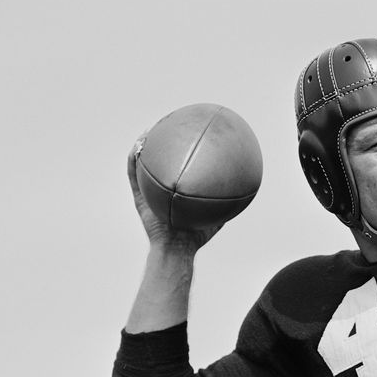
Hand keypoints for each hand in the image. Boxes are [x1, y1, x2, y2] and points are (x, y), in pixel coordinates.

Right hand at [127, 132, 220, 251]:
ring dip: (143, 148)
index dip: (180, 155)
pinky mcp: (139, 198)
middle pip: (160, 165)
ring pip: (142, 166)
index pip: (178, 171)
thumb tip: (243, 194)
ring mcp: (149, 193)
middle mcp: (162, 191)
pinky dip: (133, 161)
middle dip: (161, 147)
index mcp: (178, 194)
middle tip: (167, 129)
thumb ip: (227, 205)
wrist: (176, 246)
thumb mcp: (216, 217)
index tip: (186, 138)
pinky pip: (133, 176)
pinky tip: (137, 147)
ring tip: (148, 132)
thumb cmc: (196, 236)